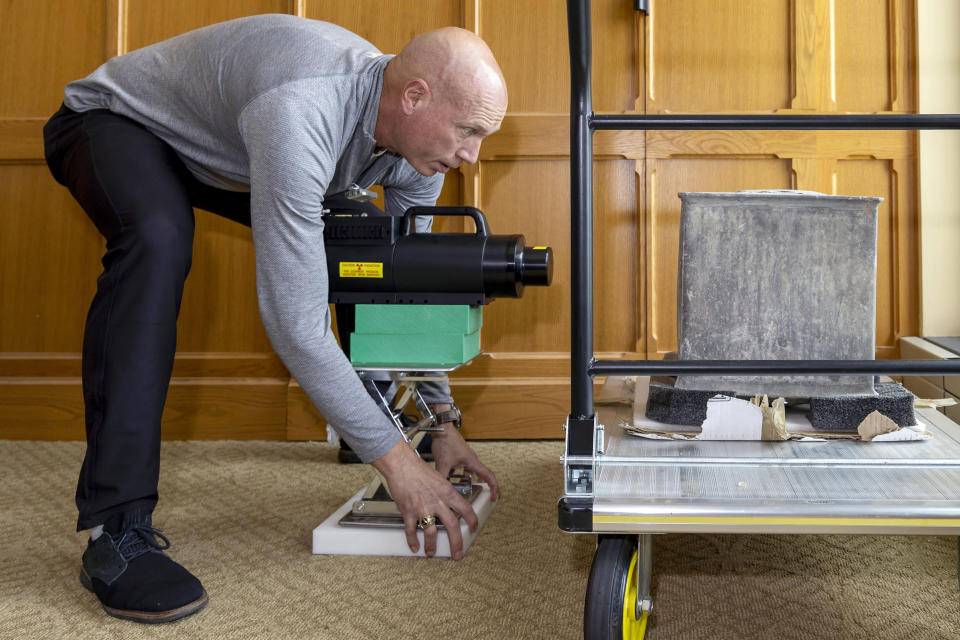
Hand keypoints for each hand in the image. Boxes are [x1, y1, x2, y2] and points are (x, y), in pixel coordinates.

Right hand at [370, 439, 476, 559]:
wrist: (401, 465)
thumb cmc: (418, 469)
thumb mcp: (439, 478)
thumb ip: (444, 493)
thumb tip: (448, 504)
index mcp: (447, 492)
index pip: (465, 509)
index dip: (472, 521)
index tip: (474, 528)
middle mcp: (437, 501)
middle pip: (452, 526)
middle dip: (456, 542)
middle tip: (457, 554)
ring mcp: (422, 508)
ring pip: (431, 532)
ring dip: (432, 545)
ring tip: (431, 553)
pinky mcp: (408, 511)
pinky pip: (411, 530)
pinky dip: (412, 540)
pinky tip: (414, 546)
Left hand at [429, 422, 499, 502]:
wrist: (441, 428)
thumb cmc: (446, 440)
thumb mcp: (443, 463)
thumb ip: (442, 477)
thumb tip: (440, 489)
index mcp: (472, 462)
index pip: (489, 476)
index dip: (493, 487)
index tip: (493, 497)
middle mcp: (471, 460)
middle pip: (481, 476)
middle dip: (482, 487)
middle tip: (479, 497)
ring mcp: (465, 458)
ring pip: (471, 473)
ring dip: (468, 482)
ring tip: (463, 490)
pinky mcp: (459, 456)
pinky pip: (463, 469)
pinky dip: (459, 476)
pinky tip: (451, 480)